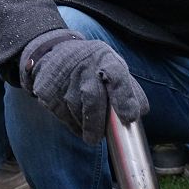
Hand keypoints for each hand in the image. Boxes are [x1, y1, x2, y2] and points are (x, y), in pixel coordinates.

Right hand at [19, 30, 149, 144]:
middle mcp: (84, 65)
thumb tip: (141, 111)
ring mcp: (63, 76)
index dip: (124, 98)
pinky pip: (60, 114)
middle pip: (92, 98)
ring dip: (83, 124)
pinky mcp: (46, 89)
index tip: (129, 117)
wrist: (53, 51)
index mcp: (105, 58)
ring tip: (88, 126)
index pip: (117, 75)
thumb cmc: (91, 64)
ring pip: (75, 109)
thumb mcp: (111, 65)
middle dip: (97, 122)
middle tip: (97, 137)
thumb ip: (128, 88)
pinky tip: (73, 116)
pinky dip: (70, 122)